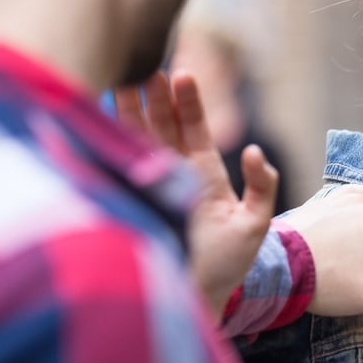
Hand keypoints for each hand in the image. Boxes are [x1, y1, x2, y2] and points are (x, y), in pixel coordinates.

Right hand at [114, 71, 277, 316]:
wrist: (198, 297)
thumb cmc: (227, 263)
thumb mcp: (254, 223)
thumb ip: (262, 186)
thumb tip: (256, 151)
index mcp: (203, 173)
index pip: (193, 128)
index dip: (187, 102)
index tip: (180, 74)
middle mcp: (175, 174)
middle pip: (161, 126)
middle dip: (153, 96)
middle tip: (147, 65)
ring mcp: (153, 185)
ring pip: (138, 140)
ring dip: (130, 111)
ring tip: (123, 78)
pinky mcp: (136, 200)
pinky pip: (122, 166)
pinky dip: (112, 143)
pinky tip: (100, 118)